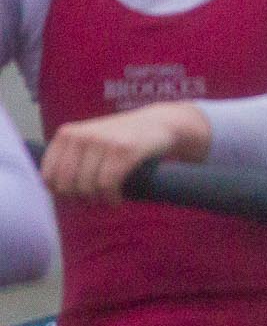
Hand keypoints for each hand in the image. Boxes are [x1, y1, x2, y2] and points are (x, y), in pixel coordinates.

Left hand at [41, 103, 209, 203]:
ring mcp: (103, 142)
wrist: (159, 123)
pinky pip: (108, 184)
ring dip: (98, 201)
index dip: (59, 193)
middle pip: (68, 185)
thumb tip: (54, 191)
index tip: (75, 198)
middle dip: (79, 199)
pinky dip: (111, 198)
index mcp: (67, 134)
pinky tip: (117, 200)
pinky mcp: (124, 150)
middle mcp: (82, 135)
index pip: (48, 176)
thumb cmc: (121, 137)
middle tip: (93, 201)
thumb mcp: (89, 140)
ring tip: (106, 200)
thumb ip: (69, 158)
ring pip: (88, 187)